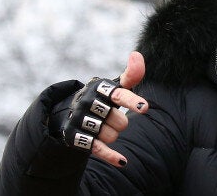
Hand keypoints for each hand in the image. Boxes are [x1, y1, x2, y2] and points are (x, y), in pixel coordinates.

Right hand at [61, 51, 147, 166]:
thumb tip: (136, 54)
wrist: (72, 112)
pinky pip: (97, 148)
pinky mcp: (74, 136)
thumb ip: (131, 74)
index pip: (119, 94)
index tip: (144, 107)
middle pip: (119, 121)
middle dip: (120, 122)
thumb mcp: (116, 86)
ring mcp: (80, 119)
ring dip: (113, 134)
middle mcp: (87, 102)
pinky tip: (123, 162)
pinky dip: (111, 156)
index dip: (131, 101)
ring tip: (104, 127)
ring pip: (110, 135)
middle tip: (112, 117)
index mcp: (100, 87)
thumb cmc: (103, 97)